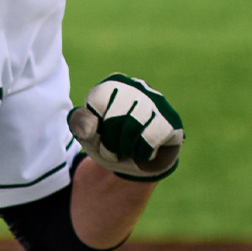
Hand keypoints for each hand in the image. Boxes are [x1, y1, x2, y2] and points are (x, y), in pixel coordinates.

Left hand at [67, 73, 182, 181]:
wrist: (136, 164)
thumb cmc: (109, 143)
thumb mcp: (87, 135)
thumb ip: (80, 124)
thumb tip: (87, 123)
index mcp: (111, 86)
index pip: (98, 101)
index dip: (94, 126)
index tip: (97, 135)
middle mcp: (136, 87)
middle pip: (115, 116)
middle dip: (109, 143)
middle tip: (111, 152)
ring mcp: (157, 102)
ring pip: (134, 125)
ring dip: (126, 149)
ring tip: (127, 152)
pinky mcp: (171, 120)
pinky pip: (152, 137)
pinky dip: (143, 152)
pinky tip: (144, 153)